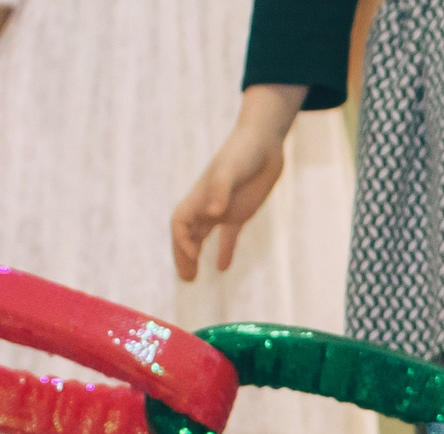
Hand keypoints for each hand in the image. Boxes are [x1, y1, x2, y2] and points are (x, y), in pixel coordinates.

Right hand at [172, 84, 304, 280]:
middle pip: (187, 234)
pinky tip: (222, 268)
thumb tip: (212, 213)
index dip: (183, 241)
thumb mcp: (231, 169)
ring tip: (193, 277)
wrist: (263, 144)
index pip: (181, 223)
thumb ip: (221, 190)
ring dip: (196, 256)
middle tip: (185, 278)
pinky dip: (225, 251)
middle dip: (183, 255)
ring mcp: (221, 209)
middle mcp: (206, 205)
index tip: (194, 256)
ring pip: (202, 237)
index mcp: (200, 196)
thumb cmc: (244, 153)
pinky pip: (228, 236)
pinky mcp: (239, 213)